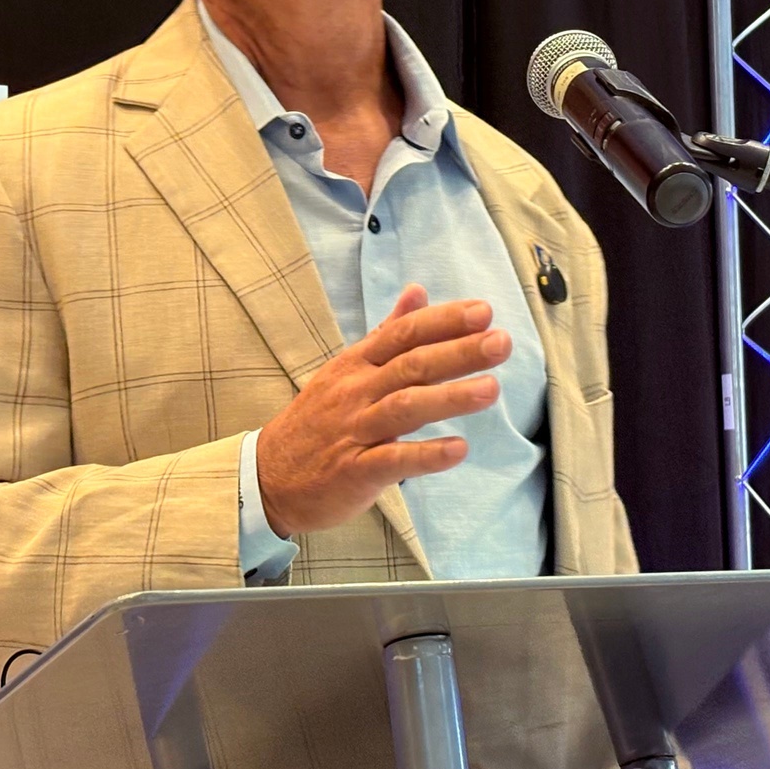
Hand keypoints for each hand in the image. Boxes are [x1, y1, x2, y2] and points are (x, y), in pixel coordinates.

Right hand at [255, 284, 509, 537]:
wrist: (268, 477)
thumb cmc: (317, 421)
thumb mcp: (346, 369)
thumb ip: (386, 333)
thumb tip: (417, 291)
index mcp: (356, 363)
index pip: (403, 334)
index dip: (443, 321)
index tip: (484, 311)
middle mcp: (355, 391)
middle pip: (410, 365)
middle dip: (458, 352)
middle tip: (501, 341)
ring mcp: (354, 430)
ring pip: (405, 407)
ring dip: (449, 397)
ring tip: (491, 389)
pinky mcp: (354, 471)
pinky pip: (393, 461)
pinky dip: (426, 455)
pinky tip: (458, 449)